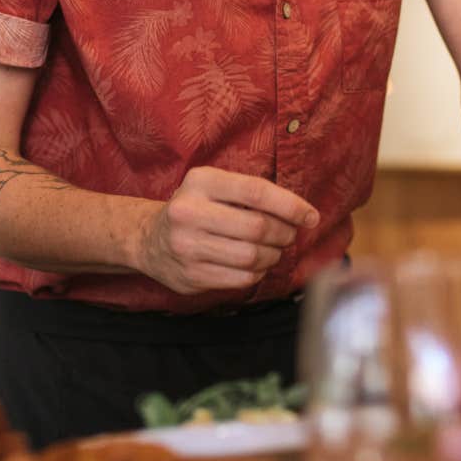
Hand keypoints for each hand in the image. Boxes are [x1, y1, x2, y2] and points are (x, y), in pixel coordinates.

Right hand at [131, 167, 317, 294]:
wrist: (149, 240)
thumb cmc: (196, 209)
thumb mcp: (214, 187)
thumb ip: (251, 194)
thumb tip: (301, 214)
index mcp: (200, 182)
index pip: (256, 192)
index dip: (290, 205)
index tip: (311, 216)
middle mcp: (189, 212)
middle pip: (257, 227)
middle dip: (284, 233)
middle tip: (289, 235)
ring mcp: (187, 246)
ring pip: (252, 256)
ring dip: (273, 255)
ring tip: (273, 250)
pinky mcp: (190, 276)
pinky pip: (241, 278)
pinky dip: (257, 273)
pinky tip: (255, 265)